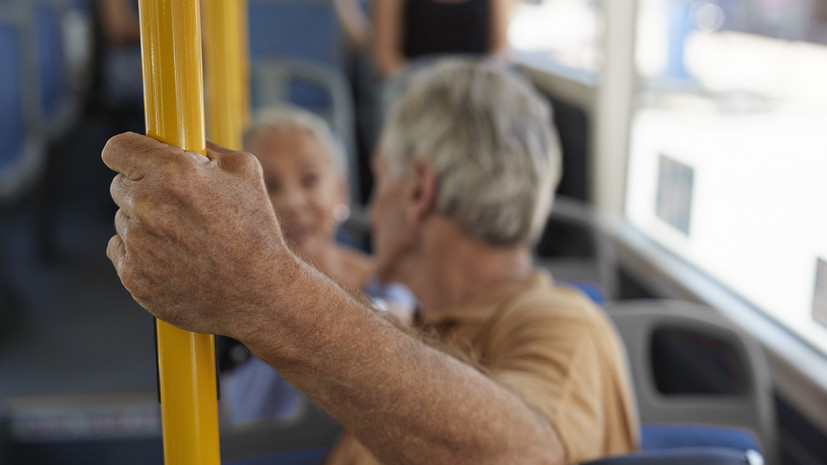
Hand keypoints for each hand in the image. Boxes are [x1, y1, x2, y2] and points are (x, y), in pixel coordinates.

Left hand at [103, 133, 289, 337]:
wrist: (262, 293)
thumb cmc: (257, 230)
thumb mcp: (245, 171)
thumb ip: (207, 148)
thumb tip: (186, 142)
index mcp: (174, 173)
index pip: (117, 149)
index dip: (129, 153)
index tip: (137, 161)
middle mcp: (148, 205)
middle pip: (120, 185)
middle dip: (144, 189)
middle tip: (178, 206)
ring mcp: (137, 244)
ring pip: (124, 220)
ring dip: (145, 223)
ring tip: (186, 239)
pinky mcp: (133, 276)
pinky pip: (122, 252)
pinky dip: (142, 254)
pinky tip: (176, 259)